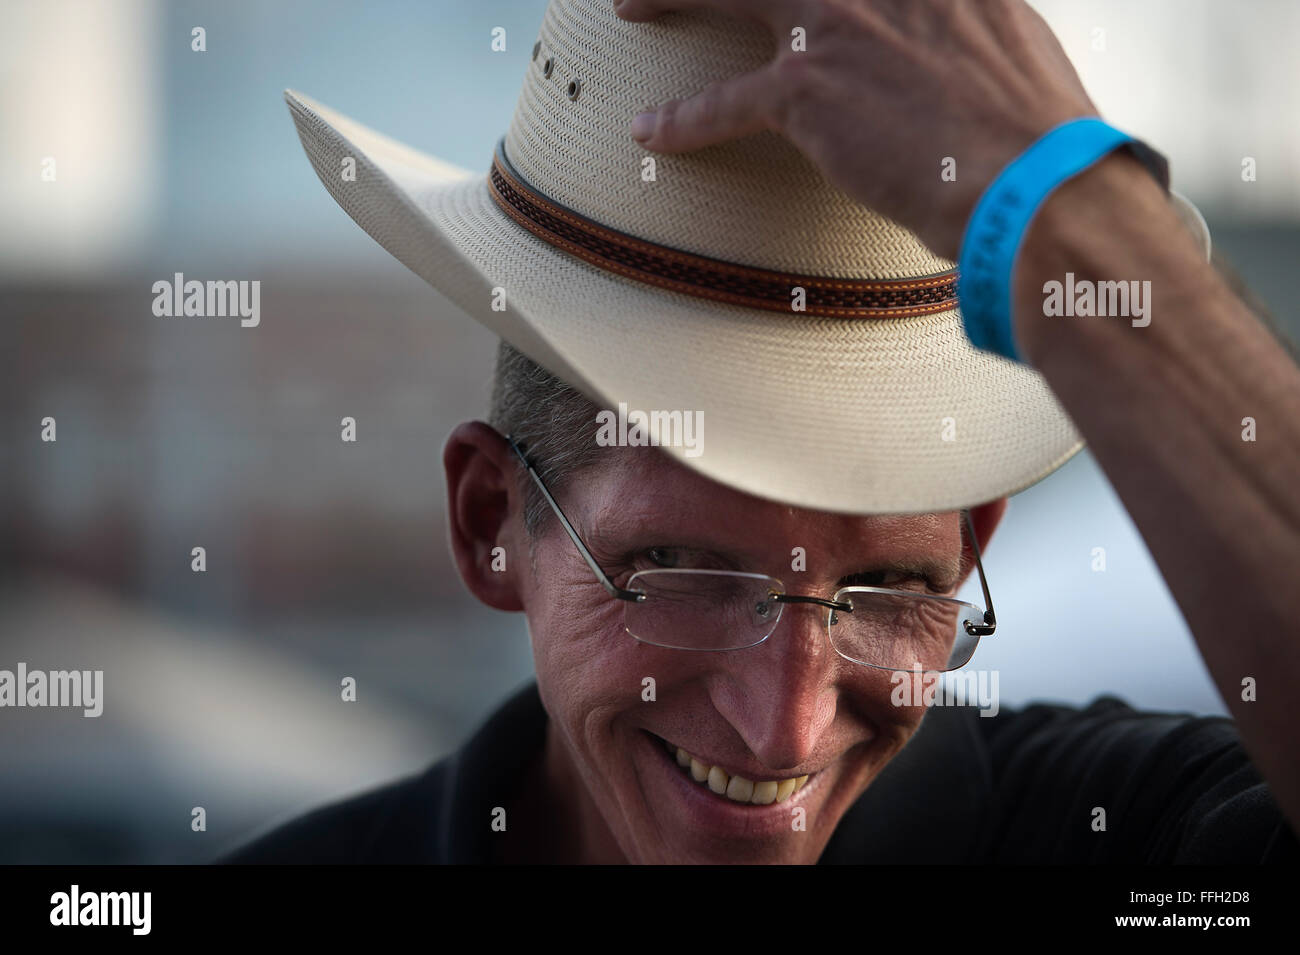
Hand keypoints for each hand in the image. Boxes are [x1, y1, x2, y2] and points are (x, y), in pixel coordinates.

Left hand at [615, 0, 1097, 259]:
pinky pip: (722, 104)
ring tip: (629, 5)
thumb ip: (956, 20)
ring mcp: (835, 22)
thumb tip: (944, 39)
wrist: (1028, 177)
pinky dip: (681, 121)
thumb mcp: (1006, 38)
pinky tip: (650, 130)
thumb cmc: (1030, 128)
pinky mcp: (805, 88)